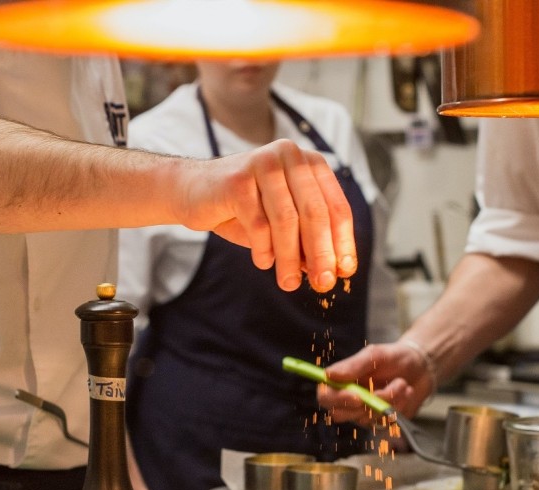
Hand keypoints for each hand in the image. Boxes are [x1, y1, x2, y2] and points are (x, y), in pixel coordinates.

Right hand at [174, 139, 356, 292]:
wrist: (193, 191)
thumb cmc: (244, 208)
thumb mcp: (281, 224)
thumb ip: (307, 240)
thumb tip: (333, 270)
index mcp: (309, 164)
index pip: (336, 207)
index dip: (343, 242)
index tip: (345, 271)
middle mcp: (290, 156)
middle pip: (315, 213)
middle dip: (321, 253)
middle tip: (323, 284)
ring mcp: (263, 164)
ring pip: (286, 220)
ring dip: (290, 258)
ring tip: (289, 283)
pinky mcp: (237, 179)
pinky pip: (258, 224)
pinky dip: (263, 249)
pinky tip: (263, 262)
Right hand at [318, 341, 435, 426]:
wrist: (421, 368)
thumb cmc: (394, 358)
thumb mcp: (375, 355)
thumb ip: (353, 365)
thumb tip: (329, 374)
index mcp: (342, 381)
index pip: (325, 396)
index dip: (336, 399)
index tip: (357, 395)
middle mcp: (349, 400)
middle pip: (340, 414)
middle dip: (367, 403)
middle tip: (388, 389)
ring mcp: (364, 413)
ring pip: (367, 418)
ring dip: (389, 400)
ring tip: (402, 383)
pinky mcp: (380, 422)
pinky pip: (384, 423)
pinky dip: (399, 406)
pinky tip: (405, 393)